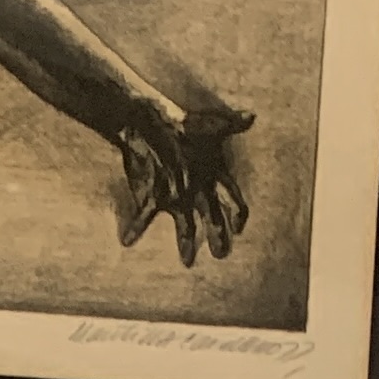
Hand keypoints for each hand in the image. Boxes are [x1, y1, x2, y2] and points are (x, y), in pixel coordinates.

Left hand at [117, 100, 252, 268]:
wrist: (149, 122)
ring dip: (185, 243)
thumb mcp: (208, 124)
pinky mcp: (152, 196)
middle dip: (217, 235)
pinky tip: (127, 240)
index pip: (231, 197)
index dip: (237, 213)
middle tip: (221, 253)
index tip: (239, 228)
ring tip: (187, 261)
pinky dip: (136, 229)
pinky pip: (144, 217)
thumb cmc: (182, 123)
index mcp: (213, 175)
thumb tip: (251, 117)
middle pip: (212, 217)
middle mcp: (196, 190)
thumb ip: (229, 124)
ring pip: (184, 225)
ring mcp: (175, 196)